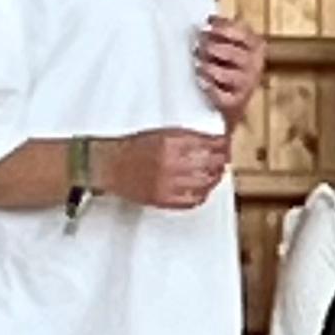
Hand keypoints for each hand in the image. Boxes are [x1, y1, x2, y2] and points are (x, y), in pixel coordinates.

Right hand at [98, 127, 231, 211]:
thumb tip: (212, 142)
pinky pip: (193, 200)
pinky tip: (204, 189)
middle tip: (224, 159)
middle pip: (212, 164)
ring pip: (206, 183)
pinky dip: (203, 194)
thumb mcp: (161, 133)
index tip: (225, 145)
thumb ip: (186, 138)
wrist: (109, 166)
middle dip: (222, 161)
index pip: (210, 144)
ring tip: (216, 173)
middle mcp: (172, 162)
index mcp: (171, 142)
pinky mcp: (164, 199)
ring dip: (215, 178)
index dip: (222, 145)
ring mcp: (168, 183)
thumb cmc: (133, 148)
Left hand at [195, 15, 266, 125]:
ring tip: (198, 64)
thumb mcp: (232, 44)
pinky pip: (221, 95)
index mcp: (256, 47)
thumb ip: (224, 30)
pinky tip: (202, 82)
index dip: (222, 29)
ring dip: (209, 68)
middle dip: (211, 48)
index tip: (206, 26)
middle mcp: (255, 66)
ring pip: (226, 75)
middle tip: (198, 46)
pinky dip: (210, 88)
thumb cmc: (229, 66)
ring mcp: (247, 85)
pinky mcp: (236, 103)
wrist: (232, 101)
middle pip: (232, 53)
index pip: (242, 34)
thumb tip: (209, 19)